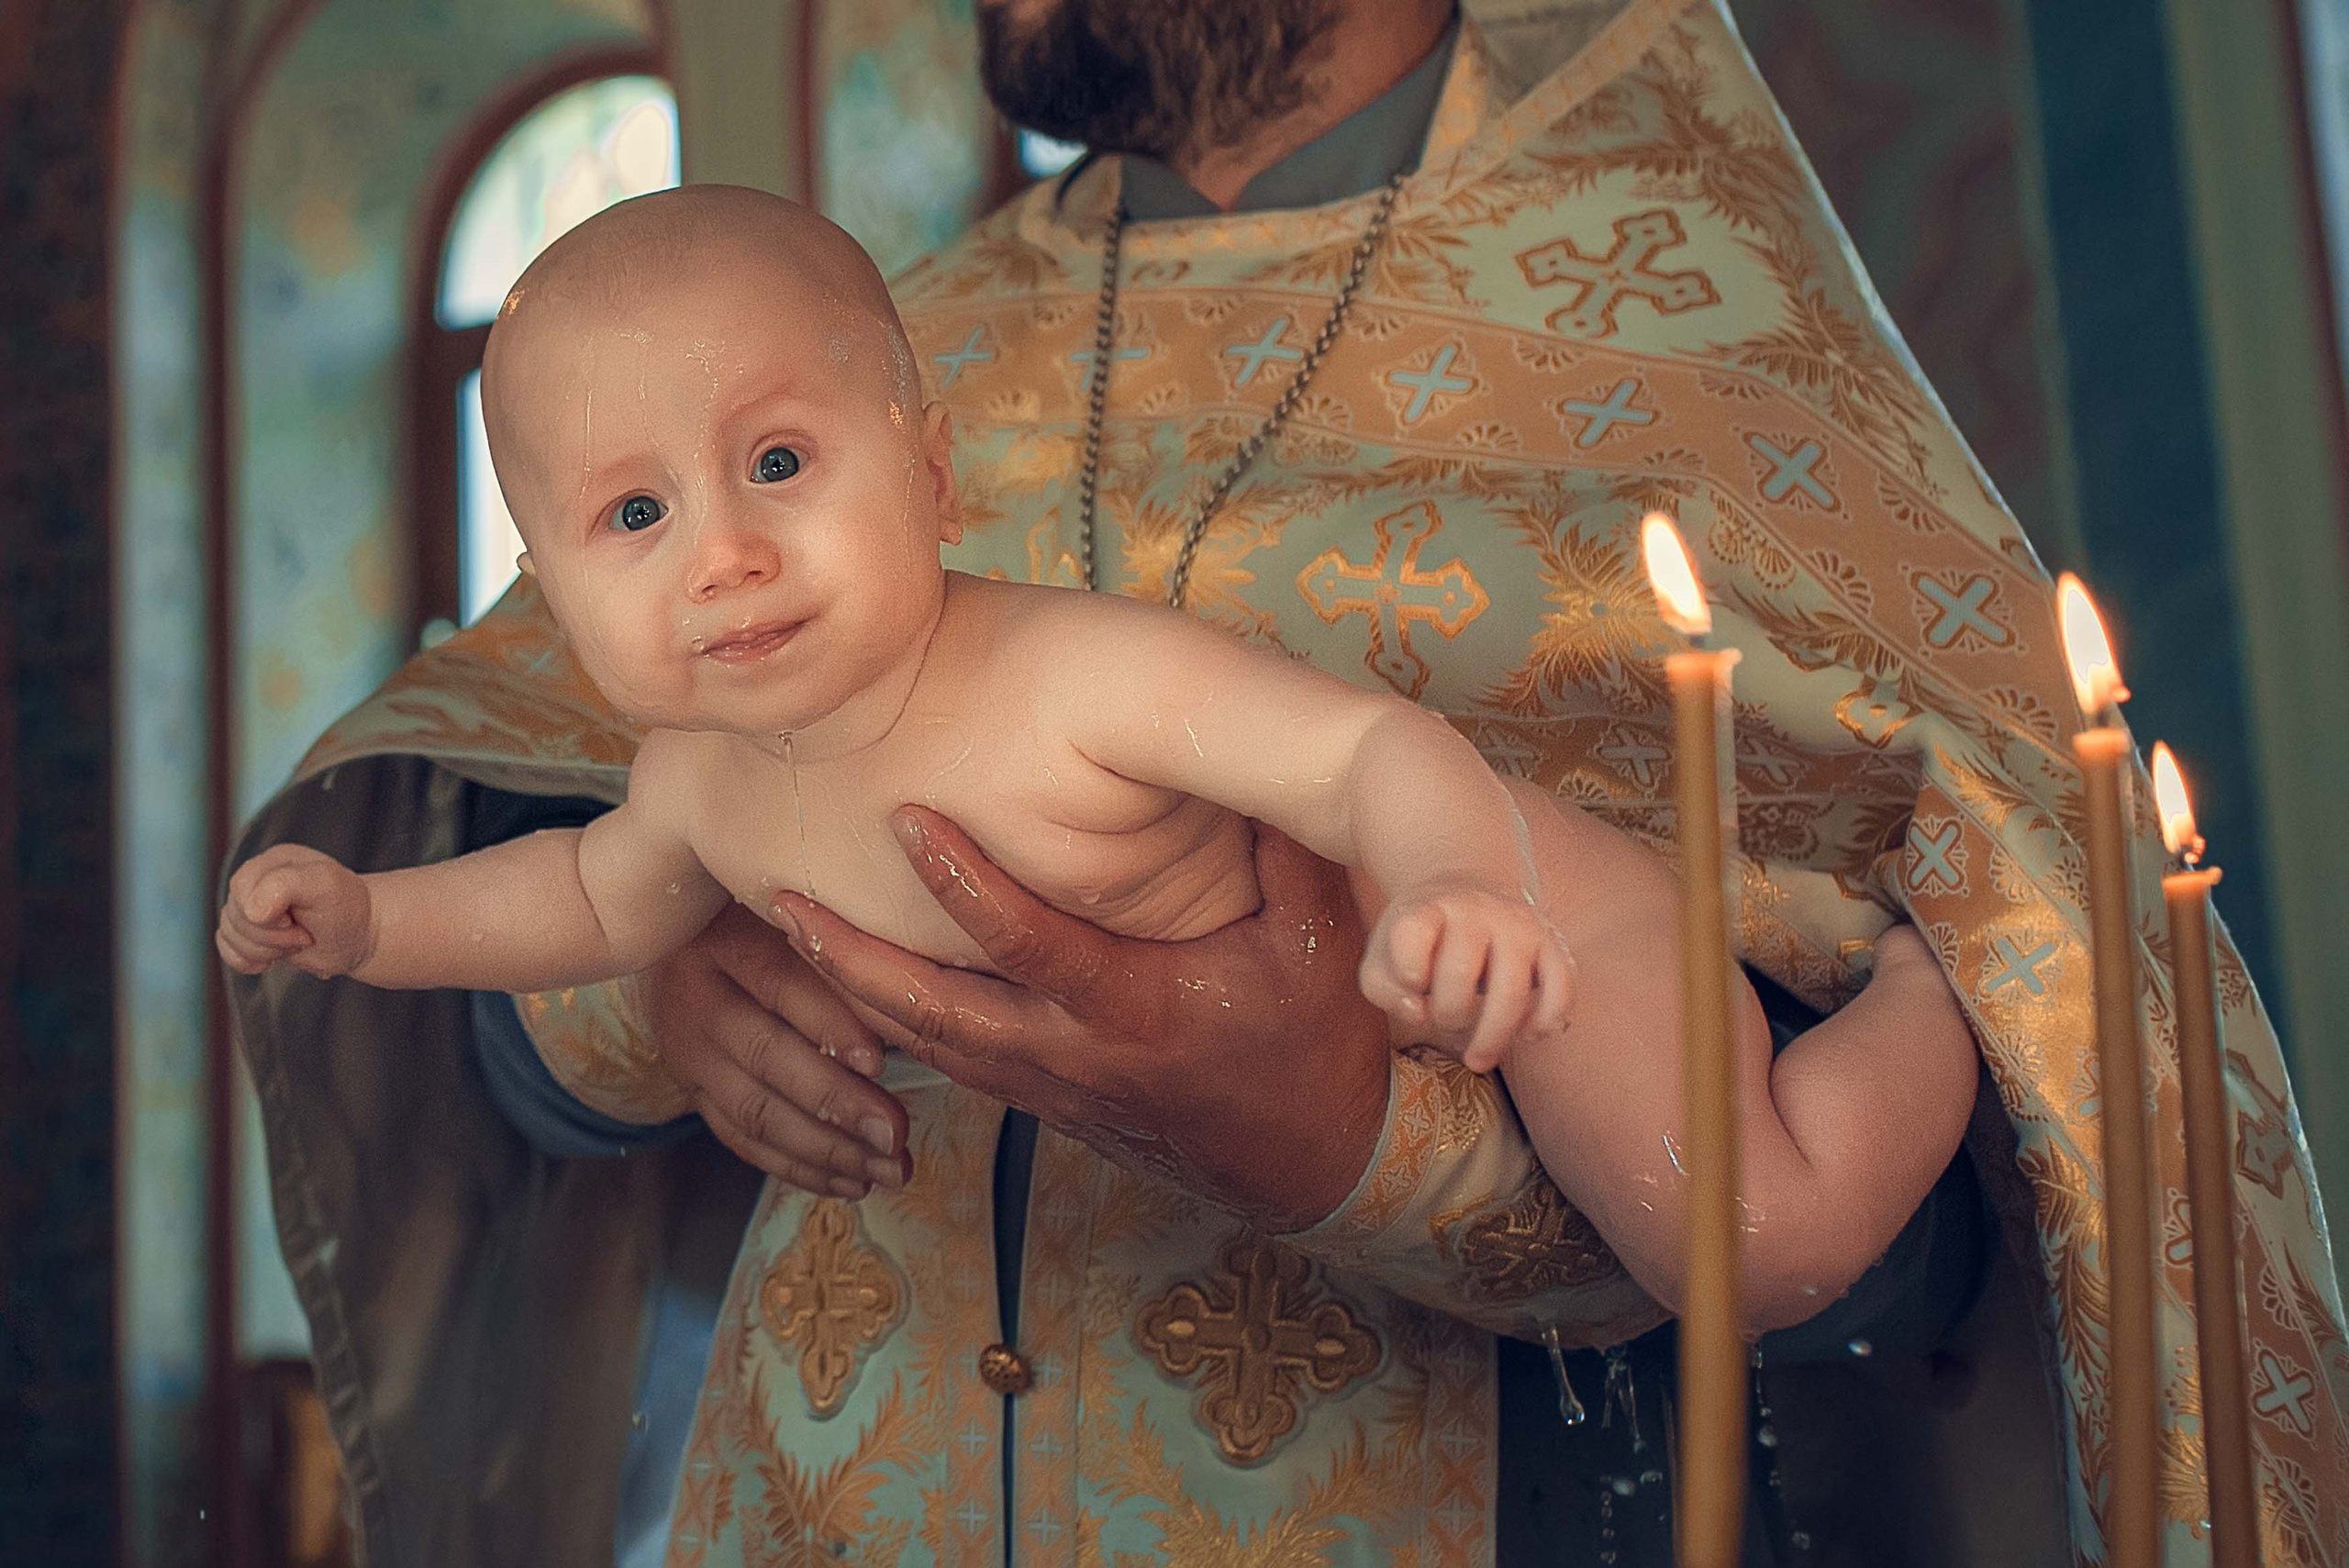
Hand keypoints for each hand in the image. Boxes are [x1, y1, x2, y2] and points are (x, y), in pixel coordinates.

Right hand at [217, 844, 373, 976]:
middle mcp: (257, 882)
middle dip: (272, 936)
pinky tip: (273, 958)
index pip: (242, 888)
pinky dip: (247, 960)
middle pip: (235, 916)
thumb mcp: (326, 886)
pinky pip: (226, 948)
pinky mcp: (250, 933)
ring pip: (229, 934)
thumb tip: (252, 911)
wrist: (360, 937)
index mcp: (272, 862)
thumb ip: (286, 885)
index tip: (300, 918)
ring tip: (297, 941)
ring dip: (266, 949)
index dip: (268, 914)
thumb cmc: (347, 909)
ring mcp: (251, 908)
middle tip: (304, 933)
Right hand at [640, 902, 911, 1200]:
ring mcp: (685, 1047)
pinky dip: (798, 1165)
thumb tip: (911, 1003)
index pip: (778, 981)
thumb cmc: (769, 917)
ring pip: (755, 1109)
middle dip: (836, 1103)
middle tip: (894, 1135)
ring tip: (886, 1170)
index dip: (829, 1023)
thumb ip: (845, 953)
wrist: (678, 933)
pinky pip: (742, 1138)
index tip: (879, 1061)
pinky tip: (849, 1181)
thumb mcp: (802, 914)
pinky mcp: (691, 1088)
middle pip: (767, 1056)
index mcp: (723, 936)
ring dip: (826, 1149)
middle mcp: (693, 993)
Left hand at [770, 808, 1392, 1232]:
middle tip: (779, 898)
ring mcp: (1047, 1085)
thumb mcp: (1315, 943)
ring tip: (785, 924)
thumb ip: (1281, 848)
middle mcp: (1072, 1056)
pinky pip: (947, 1058)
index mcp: (1134, 1012)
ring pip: (925, 1041)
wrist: (1308, 1160)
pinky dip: (888, 1018)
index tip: (907, 821)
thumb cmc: (1312, 1044)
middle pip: (933, 1013)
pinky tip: (842, 978)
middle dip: (851, 960)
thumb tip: (1254, 753)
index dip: (964, 884)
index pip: (1029, 948)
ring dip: (850, 987)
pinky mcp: (1040, 1098)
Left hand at [1359, 881, 1575, 1073]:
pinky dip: (1546, 1021)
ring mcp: (1518, 925)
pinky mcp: (1552, 944)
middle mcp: (1475, 911)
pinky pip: (1562, 988)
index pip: (1413, 931)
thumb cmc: (1421, 940)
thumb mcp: (1385, 956)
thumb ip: (1383, 988)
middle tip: (1446, 1020)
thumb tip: (1419, 1012)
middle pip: (1459, 975)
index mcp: (1427, 909)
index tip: (1413, 984)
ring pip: (1510, 992)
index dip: (1407, 966)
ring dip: (1490, 1036)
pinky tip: (1528, 1035)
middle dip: (1447, 1014)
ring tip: (1477, 1058)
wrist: (1466, 892)